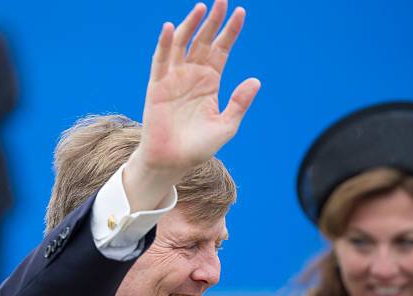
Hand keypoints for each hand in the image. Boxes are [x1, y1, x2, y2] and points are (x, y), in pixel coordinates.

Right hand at [124, 0, 259, 210]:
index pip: (221, 50)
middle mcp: (192, 75)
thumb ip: (239, 103)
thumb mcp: (226, 126)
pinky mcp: (157, 86)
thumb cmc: (199, 146)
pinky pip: (160, 60)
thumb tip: (255, 80)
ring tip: (202, 8)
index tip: (240, 13)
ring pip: (182, 45)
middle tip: (222, 0)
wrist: (173, 161)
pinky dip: (165, 44)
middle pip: (203, 41)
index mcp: (210, 82)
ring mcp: (174, 78)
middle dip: (212, 21)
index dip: (230, 32)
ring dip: (190, 25)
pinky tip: (171, 28)